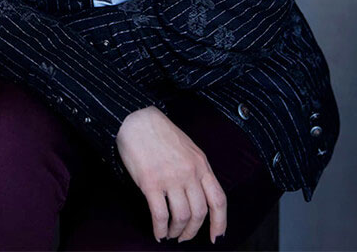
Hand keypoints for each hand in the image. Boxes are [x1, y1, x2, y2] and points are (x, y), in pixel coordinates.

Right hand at [116, 105, 226, 243]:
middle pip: (199, 213)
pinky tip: (158, 232)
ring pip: (182, 217)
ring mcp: (171, 178)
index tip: (217, 236)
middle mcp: (189, 172)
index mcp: (201, 164)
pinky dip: (160, 229)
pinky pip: (160, 215)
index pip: (218, 200)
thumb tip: (199, 196)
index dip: (220, 223)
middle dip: (193, 231)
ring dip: (177, 231)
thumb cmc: (160, 132)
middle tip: (184, 236)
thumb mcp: (188, 148)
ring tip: (170, 233)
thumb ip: (196, 170)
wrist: (137, 120)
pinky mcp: (151, 183)